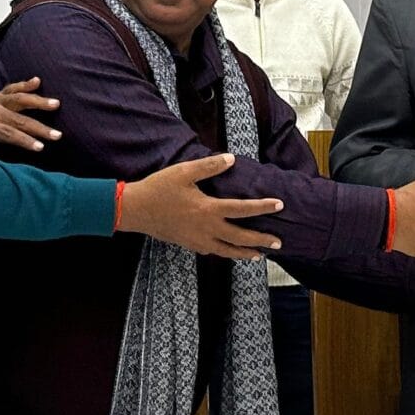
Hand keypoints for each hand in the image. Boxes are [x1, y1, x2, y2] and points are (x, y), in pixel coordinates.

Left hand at [0, 78, 61, 152]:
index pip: (8, 134)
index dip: (25, 141)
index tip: (41, 148)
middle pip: (19, 118)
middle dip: (39, 127)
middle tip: (58, 135)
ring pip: (18, 99)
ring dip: (38, 101)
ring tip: (56, 103)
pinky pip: (11, 88)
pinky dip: (25, 84)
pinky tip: (38, 80)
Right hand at [119, 152, 287, 260]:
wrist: (135, 210)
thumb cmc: (159, 189)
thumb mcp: (184, 172)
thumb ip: (209, 166)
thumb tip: (231, 159)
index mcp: (208, 209)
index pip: (243, 209)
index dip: (263, 207)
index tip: (280, 205)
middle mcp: (206, 229)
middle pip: (241, 238)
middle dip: (261, 241)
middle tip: (278, 242)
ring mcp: (197, 240)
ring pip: (227, 251)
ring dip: (245, 252)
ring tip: (259, 255)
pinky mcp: (189, 245)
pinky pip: (213, 252)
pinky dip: (226, 253)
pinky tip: (229, 251)